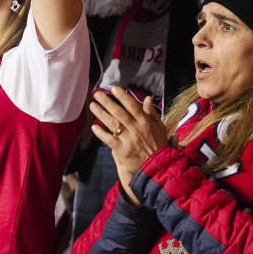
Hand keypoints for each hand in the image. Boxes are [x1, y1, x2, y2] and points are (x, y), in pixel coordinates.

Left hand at [90, 87, 167, 202]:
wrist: (158, 165)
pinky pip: (109, 140)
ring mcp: (128, 139)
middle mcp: (136, 129)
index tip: (113, 88)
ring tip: (92, 106)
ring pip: (112, 124)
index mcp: (145, 121)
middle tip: (96, 94)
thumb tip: (146, 98)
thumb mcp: (159, 127)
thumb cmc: (158, 144)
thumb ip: (151, 113)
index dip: (122, 96)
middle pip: (119, 112)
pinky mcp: (122, 150)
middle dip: (107, 102)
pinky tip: (93, 127)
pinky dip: (101, 133)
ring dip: (101, 114)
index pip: (132, 106)